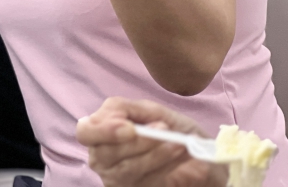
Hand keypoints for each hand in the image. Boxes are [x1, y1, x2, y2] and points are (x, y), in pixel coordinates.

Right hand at [77, 97, 226, 186]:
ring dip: (156, 156)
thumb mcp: (153, 111)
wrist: (202, 157)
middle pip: (105, 154)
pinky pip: (147, 183)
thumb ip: (129, 108)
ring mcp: (118, 180)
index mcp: (100, 132)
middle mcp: (103, 159)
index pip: (85, 132)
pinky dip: (166, 169)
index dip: (103, 131)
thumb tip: (117, 118)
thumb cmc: (173, 130)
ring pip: (127, 171)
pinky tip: (179, 157)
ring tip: (179, 143)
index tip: (130, 127)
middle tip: (164, 129)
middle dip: (137, 143)